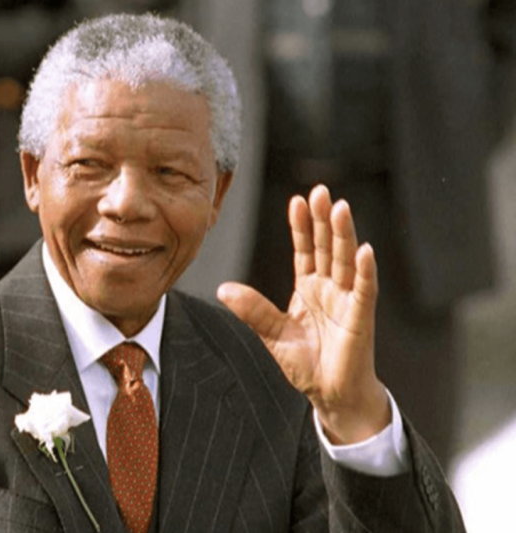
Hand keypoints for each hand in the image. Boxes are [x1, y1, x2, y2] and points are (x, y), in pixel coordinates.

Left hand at [218, 185, 389, 443]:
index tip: (296, 200)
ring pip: (345, 261)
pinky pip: (364, 290)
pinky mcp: (361, 318)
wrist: (330, 395)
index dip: (301, 226)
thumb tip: (222, 289)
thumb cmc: (306, 364)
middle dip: (322, 220)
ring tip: (339, 207)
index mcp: (308, 288)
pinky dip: (365, 271)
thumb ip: (253, 310)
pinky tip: (365, 250)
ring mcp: (347, 301)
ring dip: (343, 235)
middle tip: (320, 190)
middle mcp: (329, 288)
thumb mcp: (272, 335)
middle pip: (326, 247)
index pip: (305, 250)